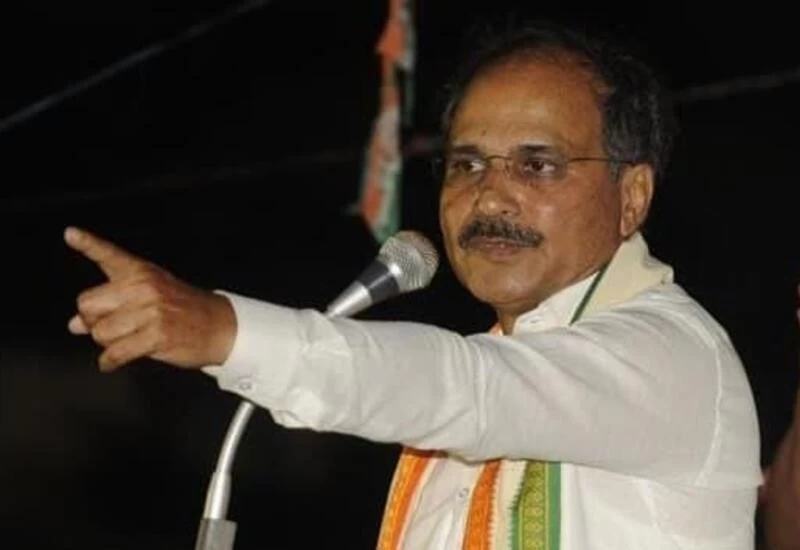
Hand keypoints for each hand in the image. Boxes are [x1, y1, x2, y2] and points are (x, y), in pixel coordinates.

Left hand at [64, 226, 235, 371]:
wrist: (220, 326)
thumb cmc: (184, 310)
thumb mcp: (151, 295)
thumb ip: (111, 304)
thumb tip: (74, 324)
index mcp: (141, 272)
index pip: (109, 255)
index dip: (88, 243)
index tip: (71, 234)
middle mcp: (144, 287)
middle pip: (88, 305)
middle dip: (93, 320)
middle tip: (110, 325)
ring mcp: (151, 311)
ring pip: (100, 332)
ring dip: (106, 342)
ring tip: (124, 340)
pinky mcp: (156, 335)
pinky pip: (115, 352)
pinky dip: (109, 361)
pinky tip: (111, 361)